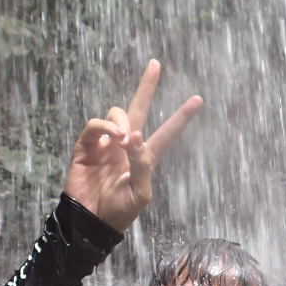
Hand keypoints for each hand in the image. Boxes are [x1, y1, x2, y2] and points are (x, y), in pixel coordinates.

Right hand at [63, 59, 202, 233]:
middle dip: (146, 86)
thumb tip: (134, 136)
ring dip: (122, 121)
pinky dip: (105, 126)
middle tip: (156, 64)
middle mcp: (126, 146)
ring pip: (117, 114)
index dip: (181, 117)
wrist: (91, 222)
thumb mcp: (140, 192)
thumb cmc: (119, 211)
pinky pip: (95, 125)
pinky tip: (113, 137)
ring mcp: (106, 144)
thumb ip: (142, 164)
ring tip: (124, 138)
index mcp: (145, 158)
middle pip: (139, 109)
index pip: (167, 133)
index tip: (198, 99)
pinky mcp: (86, 146)